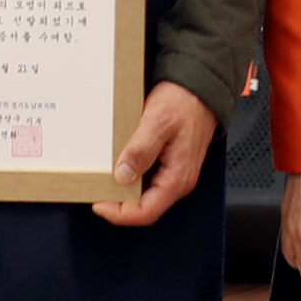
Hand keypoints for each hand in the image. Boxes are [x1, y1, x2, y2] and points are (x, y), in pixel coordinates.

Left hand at [93, 82, 218, 226]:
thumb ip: (141, 150)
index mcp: (178, 178)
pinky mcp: (170, 162)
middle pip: (144, 207)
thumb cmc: (186, 101)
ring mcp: (175, 172)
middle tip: (98, 190)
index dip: (120, 214)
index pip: (146, 212)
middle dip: (119, 203)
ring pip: (145, 194)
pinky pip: (148, 179)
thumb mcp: (158, 122)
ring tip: (105, 177)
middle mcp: (178, 180)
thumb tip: (123, 175)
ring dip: (124, 189)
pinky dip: (131, 176)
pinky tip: (120, 163)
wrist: (202, 86)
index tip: (99, 203)